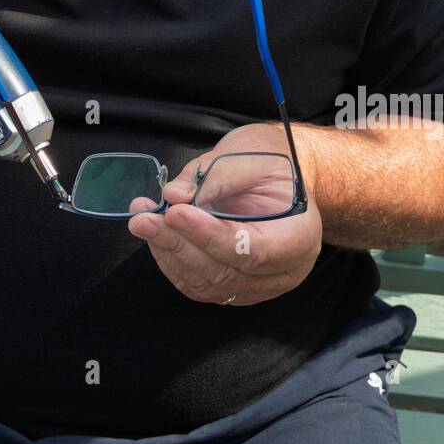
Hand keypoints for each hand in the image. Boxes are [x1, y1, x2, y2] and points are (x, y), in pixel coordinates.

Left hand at [127, 123, 321, 305]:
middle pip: (226, 271)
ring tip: (143, 220)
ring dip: (169, 253)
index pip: (253, 250)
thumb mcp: (250, 155)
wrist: (277, 175)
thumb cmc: (269, 162)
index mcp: (300, 235)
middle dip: (179, 243)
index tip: (175, 213)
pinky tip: (156, 235)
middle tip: (144, 218)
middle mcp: (285, 270)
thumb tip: (173, 196)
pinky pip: (199, 285)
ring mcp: (260, 285)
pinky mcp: (235, 288)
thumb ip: (215, 176)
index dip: (210, 235)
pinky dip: (172, 262)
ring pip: (208, 283)